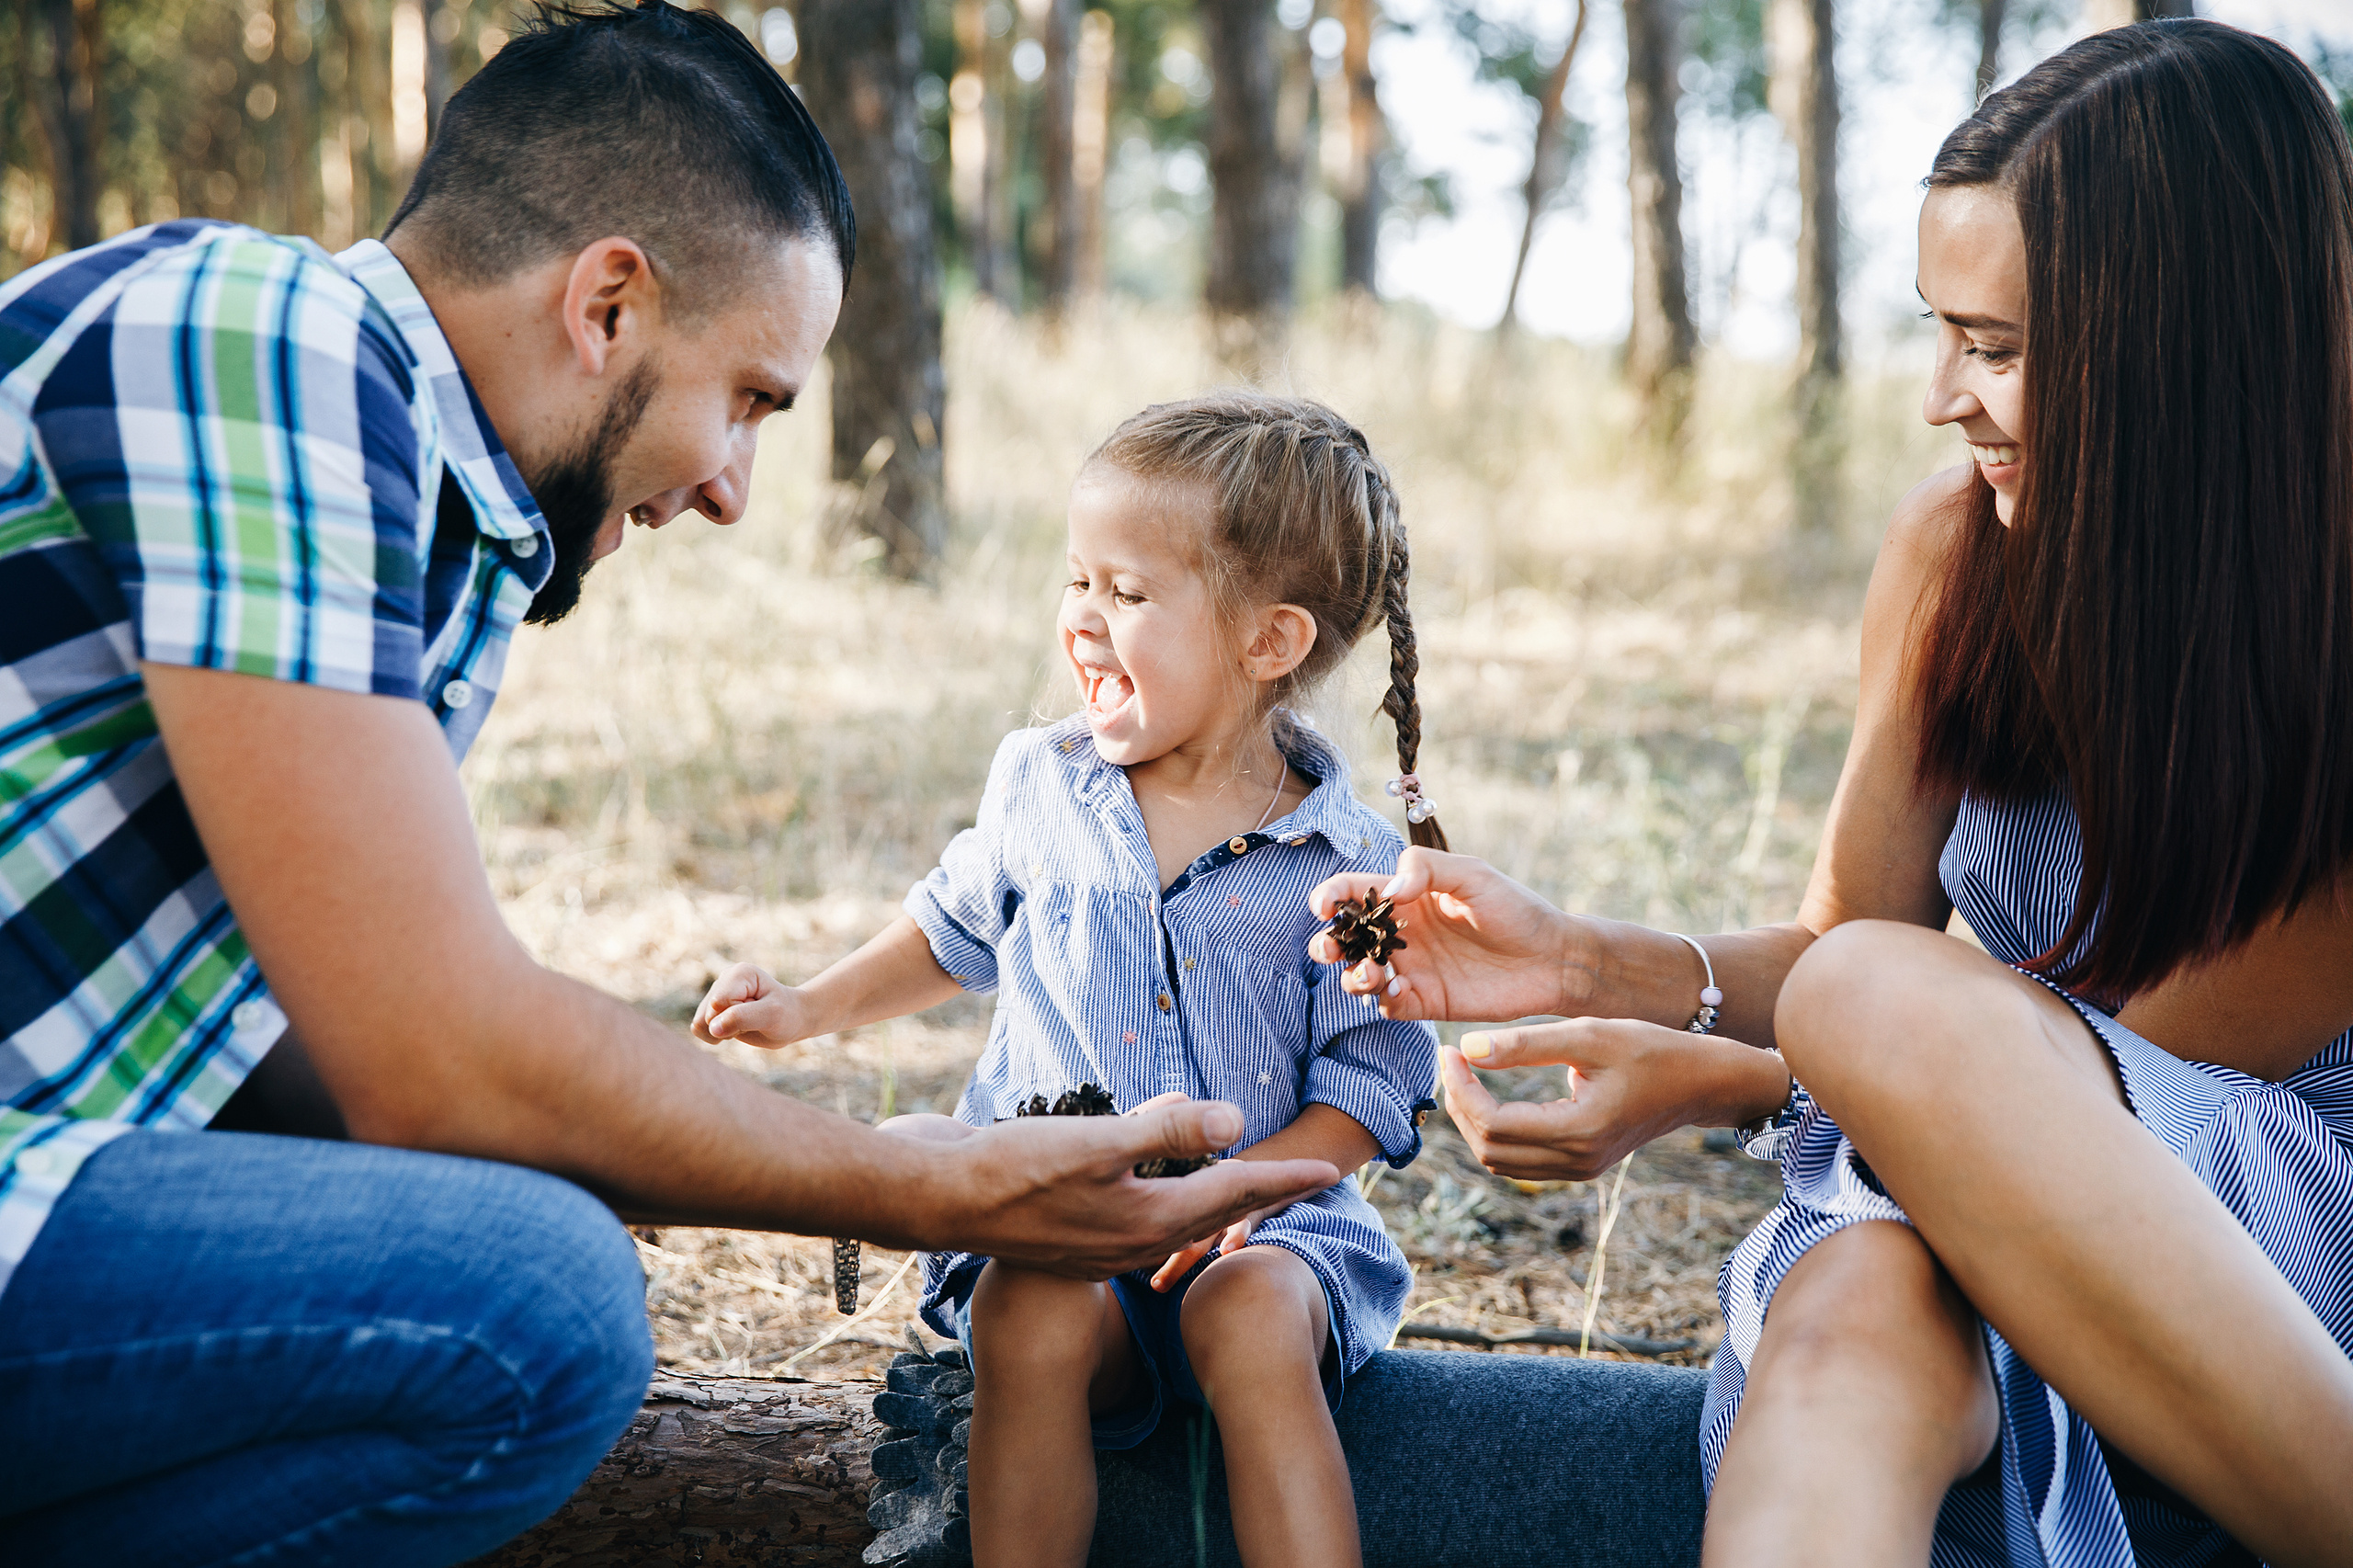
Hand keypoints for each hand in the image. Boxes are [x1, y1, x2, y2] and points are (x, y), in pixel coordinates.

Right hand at [693, 962, 813, 1047]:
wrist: (791, 1019)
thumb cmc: (785, 1014)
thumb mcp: (771, 1016)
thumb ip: (741, 1018)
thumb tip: (712, 1028)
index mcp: (739, 974)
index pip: (720, 1003)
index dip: (737, 1017)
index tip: (760, 1012)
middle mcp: (724, 980)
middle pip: (708, 1015)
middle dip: (731, 1026)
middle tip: (754, 1020)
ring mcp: (716, 994)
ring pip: (700, 1023)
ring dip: (723, 1033)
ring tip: (746, 1023)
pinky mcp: (711, 1009)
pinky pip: (698, 1029)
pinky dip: (717, 1036)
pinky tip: (735, 1029)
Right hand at [920, 1098, 1336, 1278]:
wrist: (939, 1200)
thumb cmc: (1013, 1167)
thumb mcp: (1097, 1141)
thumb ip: (1167, 1131)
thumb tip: (1235, 1123)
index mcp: (1149, 1219)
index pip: (1235, 1194)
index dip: (1284, 1179)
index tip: (1330, 1171)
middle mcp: (1133, 1241)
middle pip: (1215, 1213)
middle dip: (1262, 1195)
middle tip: (1305, 1183)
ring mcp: (1102, 1246)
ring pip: (1176, 1217)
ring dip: (1212, 1195)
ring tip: (1242, 1177)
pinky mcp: (1074, 1236)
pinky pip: (1140, 1218)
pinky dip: (1166, 1197)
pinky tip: (1158, 1182)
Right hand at [1308, 848, 1590, 1023]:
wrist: (1553, 959)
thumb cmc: (1516, 909)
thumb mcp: (1473, 874)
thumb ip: (1427, 870)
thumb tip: (1389, 891)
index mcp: (1407, 897)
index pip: (1354, 892)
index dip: (1330, 896)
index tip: (1324, 907)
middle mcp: (1401, 934)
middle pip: (1345, 939)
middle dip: (1327, 943)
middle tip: (1331, 949)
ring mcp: (1412, 969)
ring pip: (1360, 976)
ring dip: (1352, 975)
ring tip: (1371, 973)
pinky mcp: (1426, 1002)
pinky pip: (1389, 1004)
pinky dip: (1383, 999)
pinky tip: (1398, 990)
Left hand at [1440, 1019, 1786, 1180]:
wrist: (1702, 1083)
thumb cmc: (1651, 1050)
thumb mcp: (1589, 1034)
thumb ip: (1526, 1043)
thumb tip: (1467, 1048)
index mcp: (1578, 1131)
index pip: (1492, 1123)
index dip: (1461, 1088)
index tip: (1451, 1050)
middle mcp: (1577, 1161)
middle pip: (1489, 1149)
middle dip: (1461, 1106)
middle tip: (1453, 1060)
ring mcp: (1580, 1169)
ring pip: (1501, 1160)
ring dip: (1474, 1122)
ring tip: (1465, 1076)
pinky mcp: (1581, 1165)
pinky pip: (1521, 1160)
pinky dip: (1496, 1132)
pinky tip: (1490, 1095)